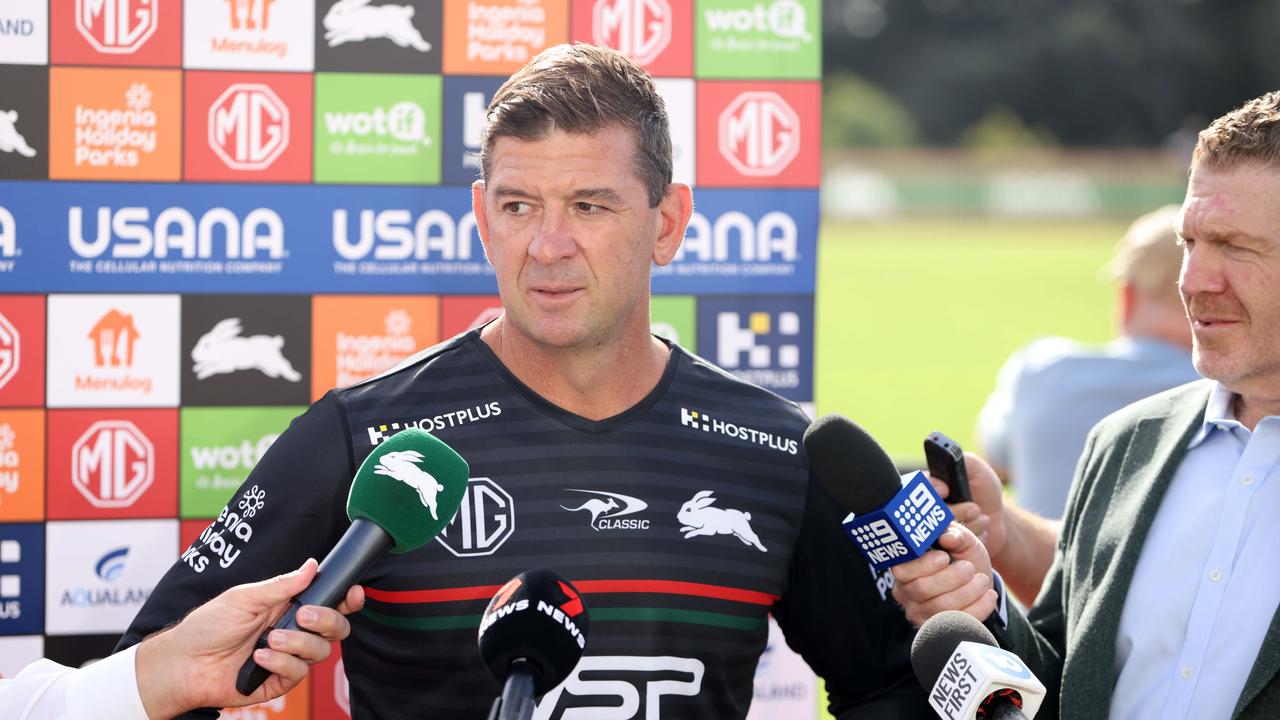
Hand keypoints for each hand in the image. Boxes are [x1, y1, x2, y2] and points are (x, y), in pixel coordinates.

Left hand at [136, 559, 364, 717]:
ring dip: (297, 643)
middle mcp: (295, 631)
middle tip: (302, 616)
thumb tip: (311, 565)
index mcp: (289, 606)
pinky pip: (299, 672)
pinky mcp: (280, 680)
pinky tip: (258, 658)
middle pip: (336, 627)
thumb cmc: (208, 626)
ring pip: (321, 651)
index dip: (347, 598)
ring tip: (270, 639)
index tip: (353, 593)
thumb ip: (282, 585)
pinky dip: (280, 663)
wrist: (184, 664)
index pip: (329, 602)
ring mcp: (289, 657)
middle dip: (327, 620)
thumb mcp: (245, 597)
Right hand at [891, 522, 995, 627]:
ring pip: (942, 607)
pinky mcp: (938, 629)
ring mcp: (919, 613)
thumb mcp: (962, 540)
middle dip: (952, 577)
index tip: (944, 557)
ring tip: (982, 580)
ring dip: (968, 591)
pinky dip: (979, 607)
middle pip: (923, 589)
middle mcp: (905, 592)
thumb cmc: (962, 556)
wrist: (978, 579)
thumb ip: (955, 534)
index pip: (903, 570)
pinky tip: (989, 595)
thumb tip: (948, 537)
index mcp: (904, 567)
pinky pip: (958, 622)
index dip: (924, 564)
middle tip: (969, 568)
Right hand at [929, 452, 1006, 560]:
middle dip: (955, 511)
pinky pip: (949, 549)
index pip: (915, 488)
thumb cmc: (985, 492)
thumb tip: (950, 457)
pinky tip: (981, 532)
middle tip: (975, 508)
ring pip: (939, 534)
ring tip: (983, 518)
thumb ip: (965, 462)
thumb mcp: (979, 471)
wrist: (998, 523)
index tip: (946, 489)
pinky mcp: (941, 550)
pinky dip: (969, 539)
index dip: (928, 488)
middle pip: (926, 515)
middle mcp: (922, 510)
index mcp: (925, 488)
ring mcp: (930, 533)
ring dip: (966, 526)